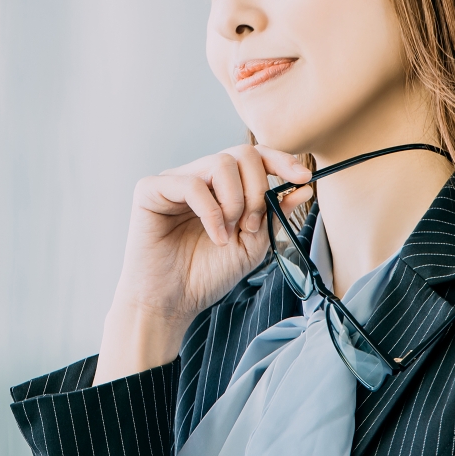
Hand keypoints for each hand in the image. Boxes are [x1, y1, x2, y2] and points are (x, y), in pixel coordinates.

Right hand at [95, 143, 309, 381]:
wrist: (173, 302)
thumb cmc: (207, 274)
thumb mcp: (253, 245)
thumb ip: (275, 214)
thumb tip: (303, 187)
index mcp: (222, 186)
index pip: (255, 156)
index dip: (281, 160)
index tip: (303, 178)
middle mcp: (199, 176)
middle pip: (242, 153)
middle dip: (257, 189)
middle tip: (250, 225)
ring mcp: (174, 180)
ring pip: (219, 163)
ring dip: (235, 201)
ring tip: (229, 233)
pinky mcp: (151, 190)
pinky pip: (191, 184)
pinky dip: (211, 212)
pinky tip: (215, 236)